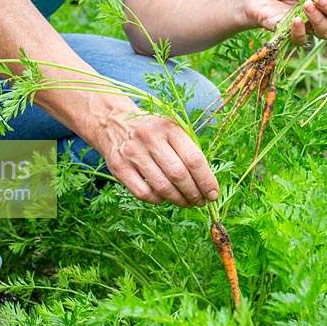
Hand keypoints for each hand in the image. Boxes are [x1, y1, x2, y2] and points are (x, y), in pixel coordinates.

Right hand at [90, 104, 218, 207]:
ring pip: (162, 187)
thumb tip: (207, 182)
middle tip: (202, 202)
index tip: (213, 193)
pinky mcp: (119, 167)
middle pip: (179, 175)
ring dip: (179, 200)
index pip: (193, 159)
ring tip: (187, 203)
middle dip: (194, 193)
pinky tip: (165, 198)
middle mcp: (150, 139)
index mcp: (169, 127)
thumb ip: (188, 149)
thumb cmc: (152, 130)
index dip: (207, 180)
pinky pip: (144, 193)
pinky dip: (158, 200)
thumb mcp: (171, 128)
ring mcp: (133, 153)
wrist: (113, 122)